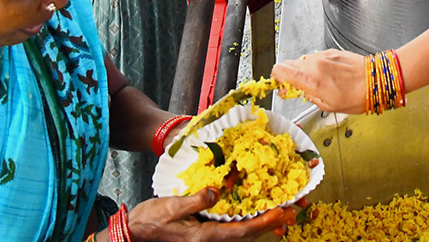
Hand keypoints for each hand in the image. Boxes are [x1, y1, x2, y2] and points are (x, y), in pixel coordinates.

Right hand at [128, 189, 295, 240]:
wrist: (135, 231)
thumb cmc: (151, 220)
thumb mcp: (171, 207)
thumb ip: (195, 201)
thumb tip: (216, 191)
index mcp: (205, 235)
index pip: (241, 231)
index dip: (263, 222)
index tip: (281, 212)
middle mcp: (211, 239)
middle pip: (248, 234)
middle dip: (272, 222)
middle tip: (293, 210)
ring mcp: (210, 237)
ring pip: (244, 232)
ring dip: (265, 222)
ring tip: (284, 212)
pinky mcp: (207, 231)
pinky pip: (235, 228)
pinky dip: (251, 221)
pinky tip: (259, 213)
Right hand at [272, 49, 367, 113]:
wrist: (376, 80)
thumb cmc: (357, 96)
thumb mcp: (328, 106)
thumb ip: (309, 96)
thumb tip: (297, 92)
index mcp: (312, 79)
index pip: (281, 70)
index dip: (276, 79)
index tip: (281, 87)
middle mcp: (315, 64)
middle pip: (289, 64)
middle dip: (288, 76)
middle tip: (296, 88)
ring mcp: (323, 56)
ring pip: (302, 61)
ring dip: (303, 71)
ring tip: (315, 83)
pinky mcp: (331, 52)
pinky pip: (316, 58)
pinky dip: (315, 66)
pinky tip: (326, 76)